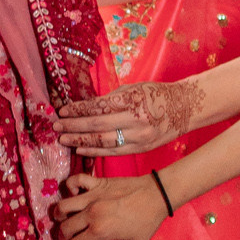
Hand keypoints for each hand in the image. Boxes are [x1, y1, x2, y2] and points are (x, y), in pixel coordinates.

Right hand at [55, 170, 168, 239]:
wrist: (157, 194)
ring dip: (59, 215)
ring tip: (63, 220)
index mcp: (99, 231)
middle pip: (64, 228)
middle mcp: (91, 213)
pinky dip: (70, 186)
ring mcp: (92, 196)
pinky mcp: (97, 182)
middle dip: (61, 239)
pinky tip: (75, 195)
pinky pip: (75, 180)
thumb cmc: (147, 221)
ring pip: (63, 205)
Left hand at [57, 77, 199, 152]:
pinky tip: (81, 150)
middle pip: (98, 126)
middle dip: (74, 127)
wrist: (184, 109)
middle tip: (56, 127)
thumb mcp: (134, 88)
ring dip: (81, 142)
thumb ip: (112, 98)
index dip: (79, 110)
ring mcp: (139, 137)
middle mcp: (135, 120)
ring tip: (63, 139)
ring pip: (104, 142)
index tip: (63, 111)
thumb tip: (87, 106)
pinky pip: (114, 152)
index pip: (100, 106)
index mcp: (133, 100)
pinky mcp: (141, 149)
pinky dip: (95, 152)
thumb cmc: (156, 94)